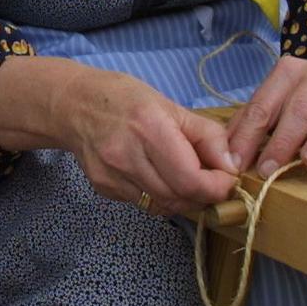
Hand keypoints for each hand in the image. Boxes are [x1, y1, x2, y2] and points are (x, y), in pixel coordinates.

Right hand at [57, 69, 237, 217]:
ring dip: (182, 198)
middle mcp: (127, 155)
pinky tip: (155, 175)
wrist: (73, 104)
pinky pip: (143, 203)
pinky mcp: (103, 188)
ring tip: (183, 177)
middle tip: (209, 180)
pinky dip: (159, 196)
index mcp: (149, 129)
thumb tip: (232, 166)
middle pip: (179, 198)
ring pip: (162, 206)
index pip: (192, 180)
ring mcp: (111, 175)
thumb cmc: (125, 99)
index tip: (225, 178)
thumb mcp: (172, 105)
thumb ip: (207, 136)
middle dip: (203, 194)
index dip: (217, 186)